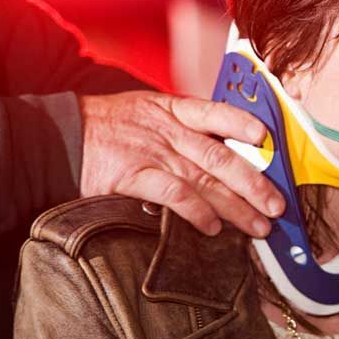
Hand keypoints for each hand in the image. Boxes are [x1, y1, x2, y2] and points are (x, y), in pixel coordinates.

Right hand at [79, 91, 284, 236]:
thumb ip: (185, 126)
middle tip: (278, 207)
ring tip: (259, 226)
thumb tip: (227, 148)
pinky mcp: (133, 177)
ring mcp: (153, 154)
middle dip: (255, 184)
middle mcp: (169, 131)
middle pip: (222, 158)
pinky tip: (213, 229)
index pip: (216, 113)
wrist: (59, 135)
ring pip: (206, 180)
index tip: (268, 137)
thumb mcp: (149, 110)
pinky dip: (197, 213)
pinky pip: (173, 196)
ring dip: (237, 207)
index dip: (244, 123)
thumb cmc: (110, 126)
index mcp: (175, 110)